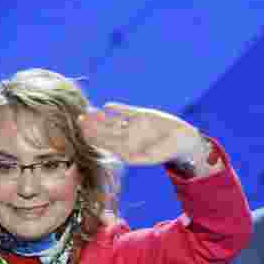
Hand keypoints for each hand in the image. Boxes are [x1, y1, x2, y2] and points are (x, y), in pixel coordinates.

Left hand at [79, 102, 203, 165]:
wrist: (183, 140)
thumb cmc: (167, 152)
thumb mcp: (149, 157)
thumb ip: (134, 157)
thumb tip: (119, 157)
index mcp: (126, 150)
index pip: (106, 144)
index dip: (94, 139)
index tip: (83, 134)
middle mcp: (127, 138)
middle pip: (106, 131)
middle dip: (93, 126)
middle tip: (80, 119)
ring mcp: (132, 126)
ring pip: (112, 121)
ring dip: (101, 116)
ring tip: (89, 111)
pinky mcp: (140, 115)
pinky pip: (125, 112)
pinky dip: (117, 108)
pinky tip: (107, 106)